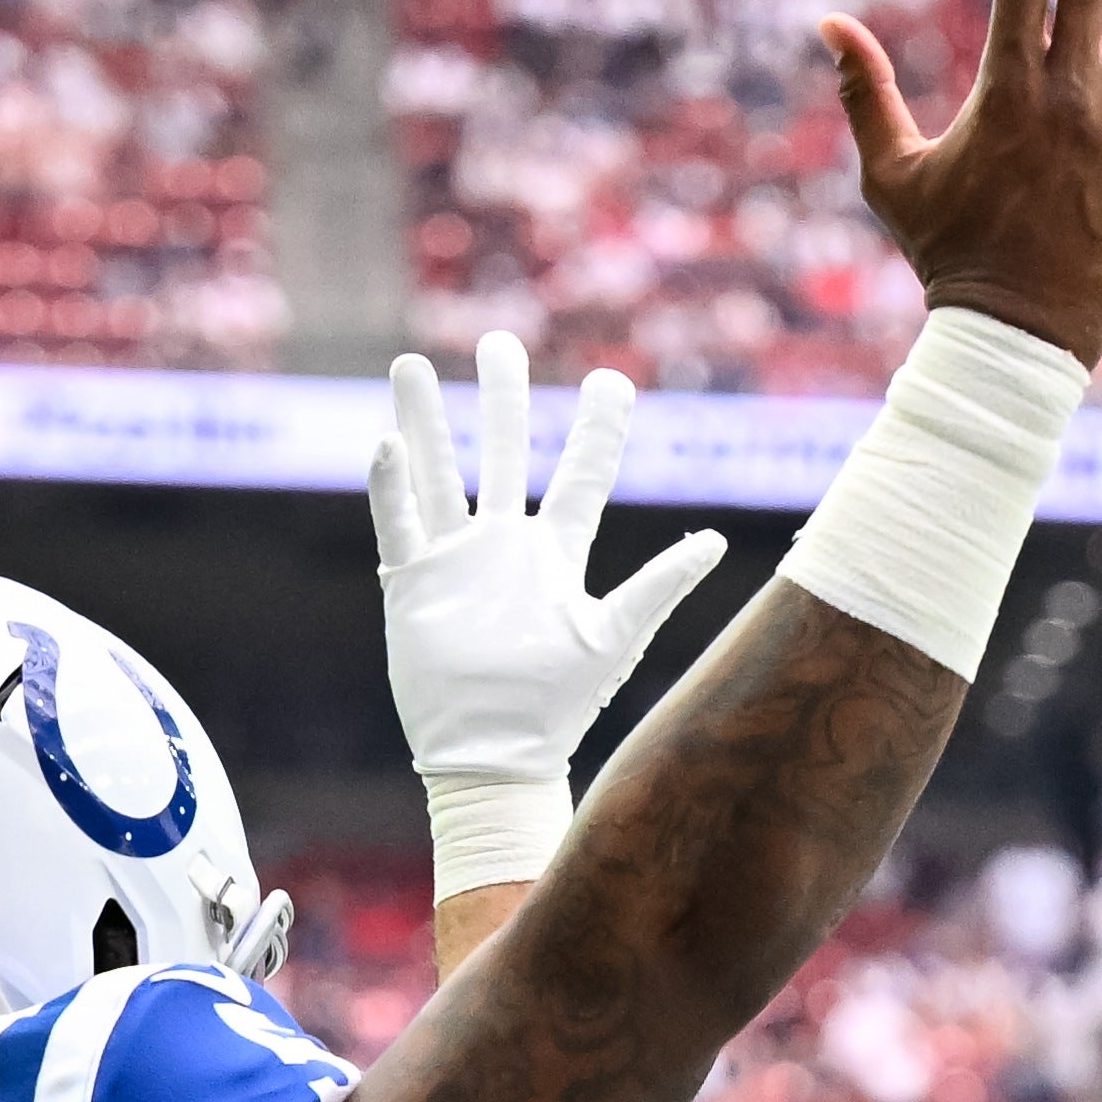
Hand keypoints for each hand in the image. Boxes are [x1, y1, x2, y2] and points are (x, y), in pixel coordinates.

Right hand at [370, 332, 727, 792]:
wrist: (494, 758)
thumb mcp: (614, 638)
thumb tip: (716, 542)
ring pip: (438, 473)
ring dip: (423, 421)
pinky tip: (385, 442)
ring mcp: (456, 562)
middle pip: (501, 453)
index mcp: (556, 555)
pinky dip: (390, 486)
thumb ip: (659, 587)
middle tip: (498, 343)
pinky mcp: (413, 585)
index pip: (580, 476)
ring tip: (410, 364)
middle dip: (500, 399)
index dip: (596, 430)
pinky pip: (399, 523)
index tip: (610, 380)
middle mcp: (505, 547)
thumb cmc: (557, 708)